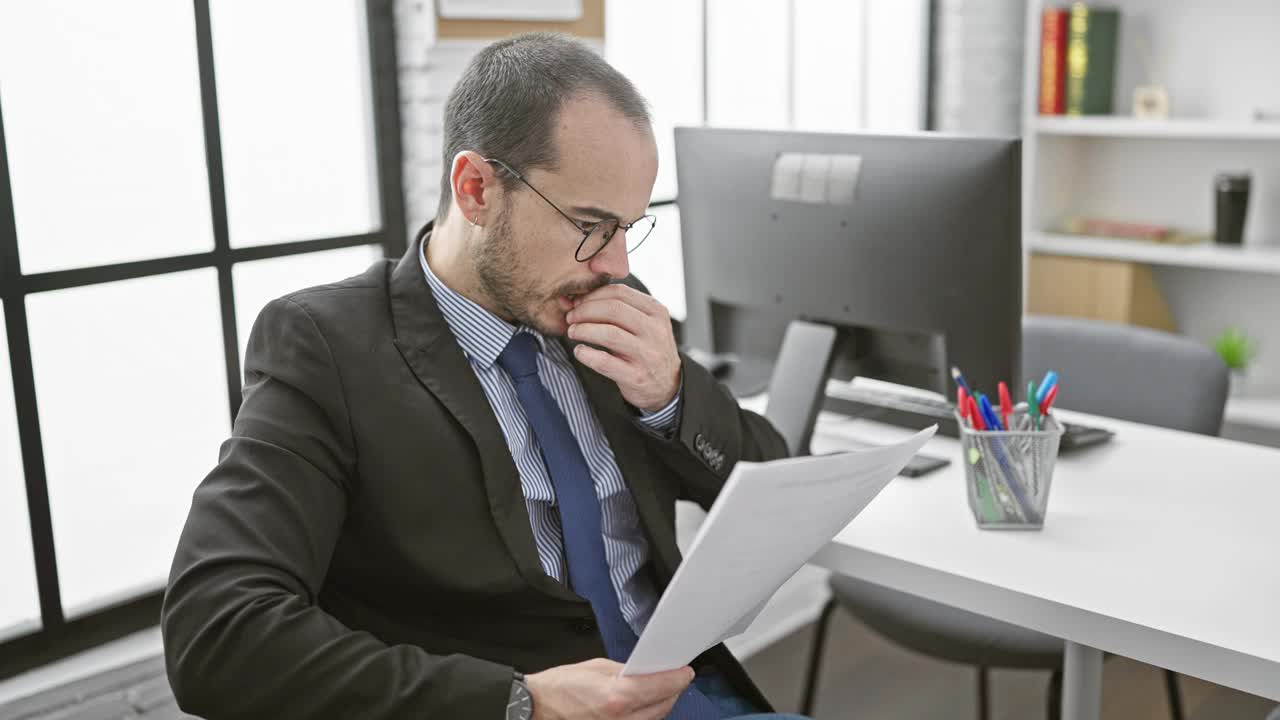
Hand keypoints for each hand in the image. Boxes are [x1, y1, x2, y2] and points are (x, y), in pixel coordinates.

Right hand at [526, 658, 692, 719]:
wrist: (537, 708)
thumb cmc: (559, 688)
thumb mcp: (596, 667)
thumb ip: (625, 671)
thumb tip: (645, 672)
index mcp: (616, 697)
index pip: (661, 687)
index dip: (678, 677)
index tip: (685, 672)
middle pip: (663, 707)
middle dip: (672, 691)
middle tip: (674, 678)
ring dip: (661, 705)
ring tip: (659, 691)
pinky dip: (646, 717)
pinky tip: (643, 707)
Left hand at [566, 284, 680, 412]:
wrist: (667, 385)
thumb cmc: (647, 349)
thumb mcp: (645, 324)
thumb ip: (619, 309)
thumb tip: (577, 299)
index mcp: (656, 312)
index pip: (620, 293)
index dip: (593, 295)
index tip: (577, 302)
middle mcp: (655, 331)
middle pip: (613, 309)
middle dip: (585, 310)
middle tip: (571, 317)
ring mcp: (647, 354)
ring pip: (609, 333)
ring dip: (583, 330)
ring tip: (572, 332)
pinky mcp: (636, 376)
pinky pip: (605, 362)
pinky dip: (587, 354)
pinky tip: (579, 351)